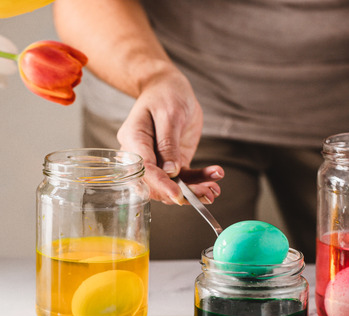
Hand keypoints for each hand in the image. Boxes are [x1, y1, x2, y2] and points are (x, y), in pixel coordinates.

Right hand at [116, 70, 222, 204]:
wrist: (167, 87)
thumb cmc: (164, 94)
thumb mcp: (169, 114)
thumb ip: (168, 143)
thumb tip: (171, 172)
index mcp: (133, 141)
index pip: (145, 169)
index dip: (161, 185)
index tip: (178, 195)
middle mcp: (141, 155)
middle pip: (157, 184)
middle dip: (182, 192)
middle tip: (207, 193)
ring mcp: (156, 160)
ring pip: (172, 184)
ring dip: (194, 190)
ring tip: (214, 189)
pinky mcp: (172, 162)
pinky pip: (184, 176)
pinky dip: (200, 179)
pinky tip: (215, 176)